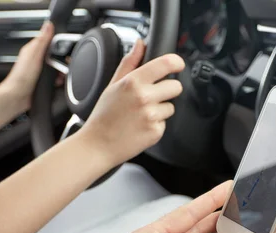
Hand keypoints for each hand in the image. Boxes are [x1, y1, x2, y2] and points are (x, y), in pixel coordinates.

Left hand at [0, 21, 54, 111]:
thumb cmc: (22, 77)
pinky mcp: (42, 81)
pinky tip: (56, 83)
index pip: (49, 41)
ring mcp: (39, 71)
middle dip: (61, 61)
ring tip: (59, 76)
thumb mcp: (34, 55)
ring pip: (56, 67)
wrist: (17, 96)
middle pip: (54, 55)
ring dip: (60, 72)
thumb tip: (49, 25)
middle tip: (61, 66)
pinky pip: (54, 78)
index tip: (64, 50)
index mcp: (32, 49)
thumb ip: (43, 40)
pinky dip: (57, 80)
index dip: (58, 44)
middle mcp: (36, 59)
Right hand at [81, 39, 184, 164]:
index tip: (178, 65)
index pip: (166, 63)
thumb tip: (141, 44)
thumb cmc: (104, 116)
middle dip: (168, 90)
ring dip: (161, 110)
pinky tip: (141, 126)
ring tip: (141, 115)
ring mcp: (151, 116)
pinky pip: (165, 123)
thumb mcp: (113, 85)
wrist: (98, 145)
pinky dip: (156, 125)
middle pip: (176, 86)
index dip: (176, 63)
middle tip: (152, 97)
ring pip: (171, 107)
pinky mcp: (156, 132)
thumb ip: (129, 62)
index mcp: (133, 82)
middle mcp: (144, 97)